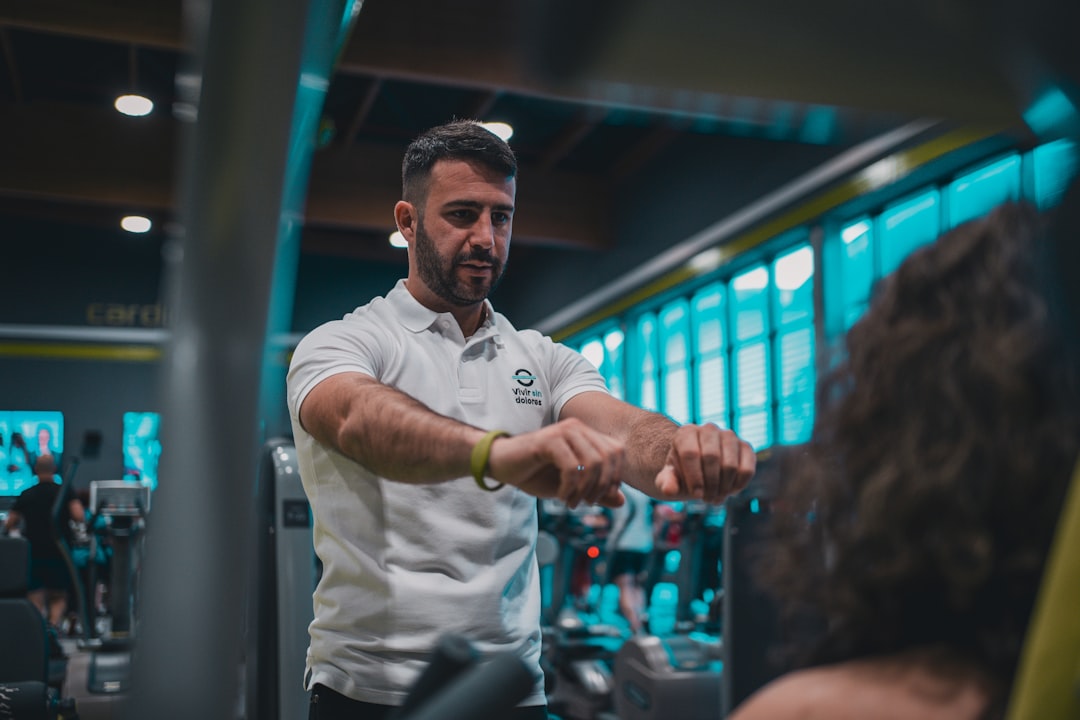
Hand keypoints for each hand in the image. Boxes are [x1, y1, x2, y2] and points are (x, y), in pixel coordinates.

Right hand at [487, 418, 625, 508]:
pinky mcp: (549, 440)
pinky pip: (571, 467)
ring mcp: (563, 431)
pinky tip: (560, 496)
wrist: (502, 465)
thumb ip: (596, 491)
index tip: (599, 497)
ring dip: (585, 489)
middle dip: (601, 486)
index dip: (614, 477)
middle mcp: (578, 428)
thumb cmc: (536, 474)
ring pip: (592, 462)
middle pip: (609, 457)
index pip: (618, 451)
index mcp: (586, 434)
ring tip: (572, 502)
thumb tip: (621, 501)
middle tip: (586, 503)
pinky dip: (569, 487)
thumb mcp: (571, 487)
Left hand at [653, 424, 754, 502]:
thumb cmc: (682, 473)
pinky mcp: (745, 447)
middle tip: (706, 499)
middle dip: (709, 484)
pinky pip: (747, 469)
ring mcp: (729, 436)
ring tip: (715, 497)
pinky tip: (729, 491)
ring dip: (723, 487)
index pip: (691, 452)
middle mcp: (708, 429)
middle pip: (712, 457)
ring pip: (730, 465)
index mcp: (686, 433)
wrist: (699, 468)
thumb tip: (669, 490)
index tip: (696, 495)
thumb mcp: (669, 479)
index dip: (694, 477)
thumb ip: (666, 483)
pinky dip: (739, 485)